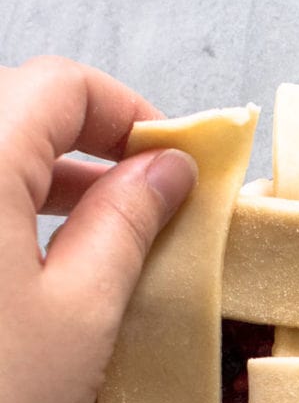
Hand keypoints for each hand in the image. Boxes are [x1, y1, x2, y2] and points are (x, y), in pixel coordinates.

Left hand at [0, 56, 195, 402]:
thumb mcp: (82, 316)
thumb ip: (126, 225)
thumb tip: (164, 170)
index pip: (60, 86)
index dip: (130, 116)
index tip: (177, 166)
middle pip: (14, 111)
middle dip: (89, 150)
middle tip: (153, 210)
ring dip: (44, 184)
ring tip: (104, 243)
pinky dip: (4, 220)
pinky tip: (38, 272)